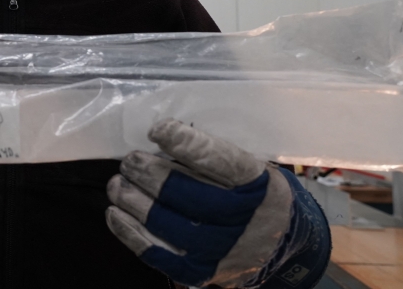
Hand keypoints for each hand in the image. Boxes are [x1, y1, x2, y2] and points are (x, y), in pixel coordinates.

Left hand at [106, 119, 329, 288]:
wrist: (287, 246)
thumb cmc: (259, 195)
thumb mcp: (255, 168)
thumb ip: (216, 157)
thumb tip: (163, 138)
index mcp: (255, 182)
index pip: (216, 159)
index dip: (182, 142)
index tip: (156, 130)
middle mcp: (240, 217)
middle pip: (182, 191)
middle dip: (147, 172)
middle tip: (129, 161)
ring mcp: (219, 248)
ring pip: (163, 222)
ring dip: (132, 200)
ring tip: (117, 184)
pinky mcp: (200, 271)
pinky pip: (157, 253)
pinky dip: (130, 232)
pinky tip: (115, 214)